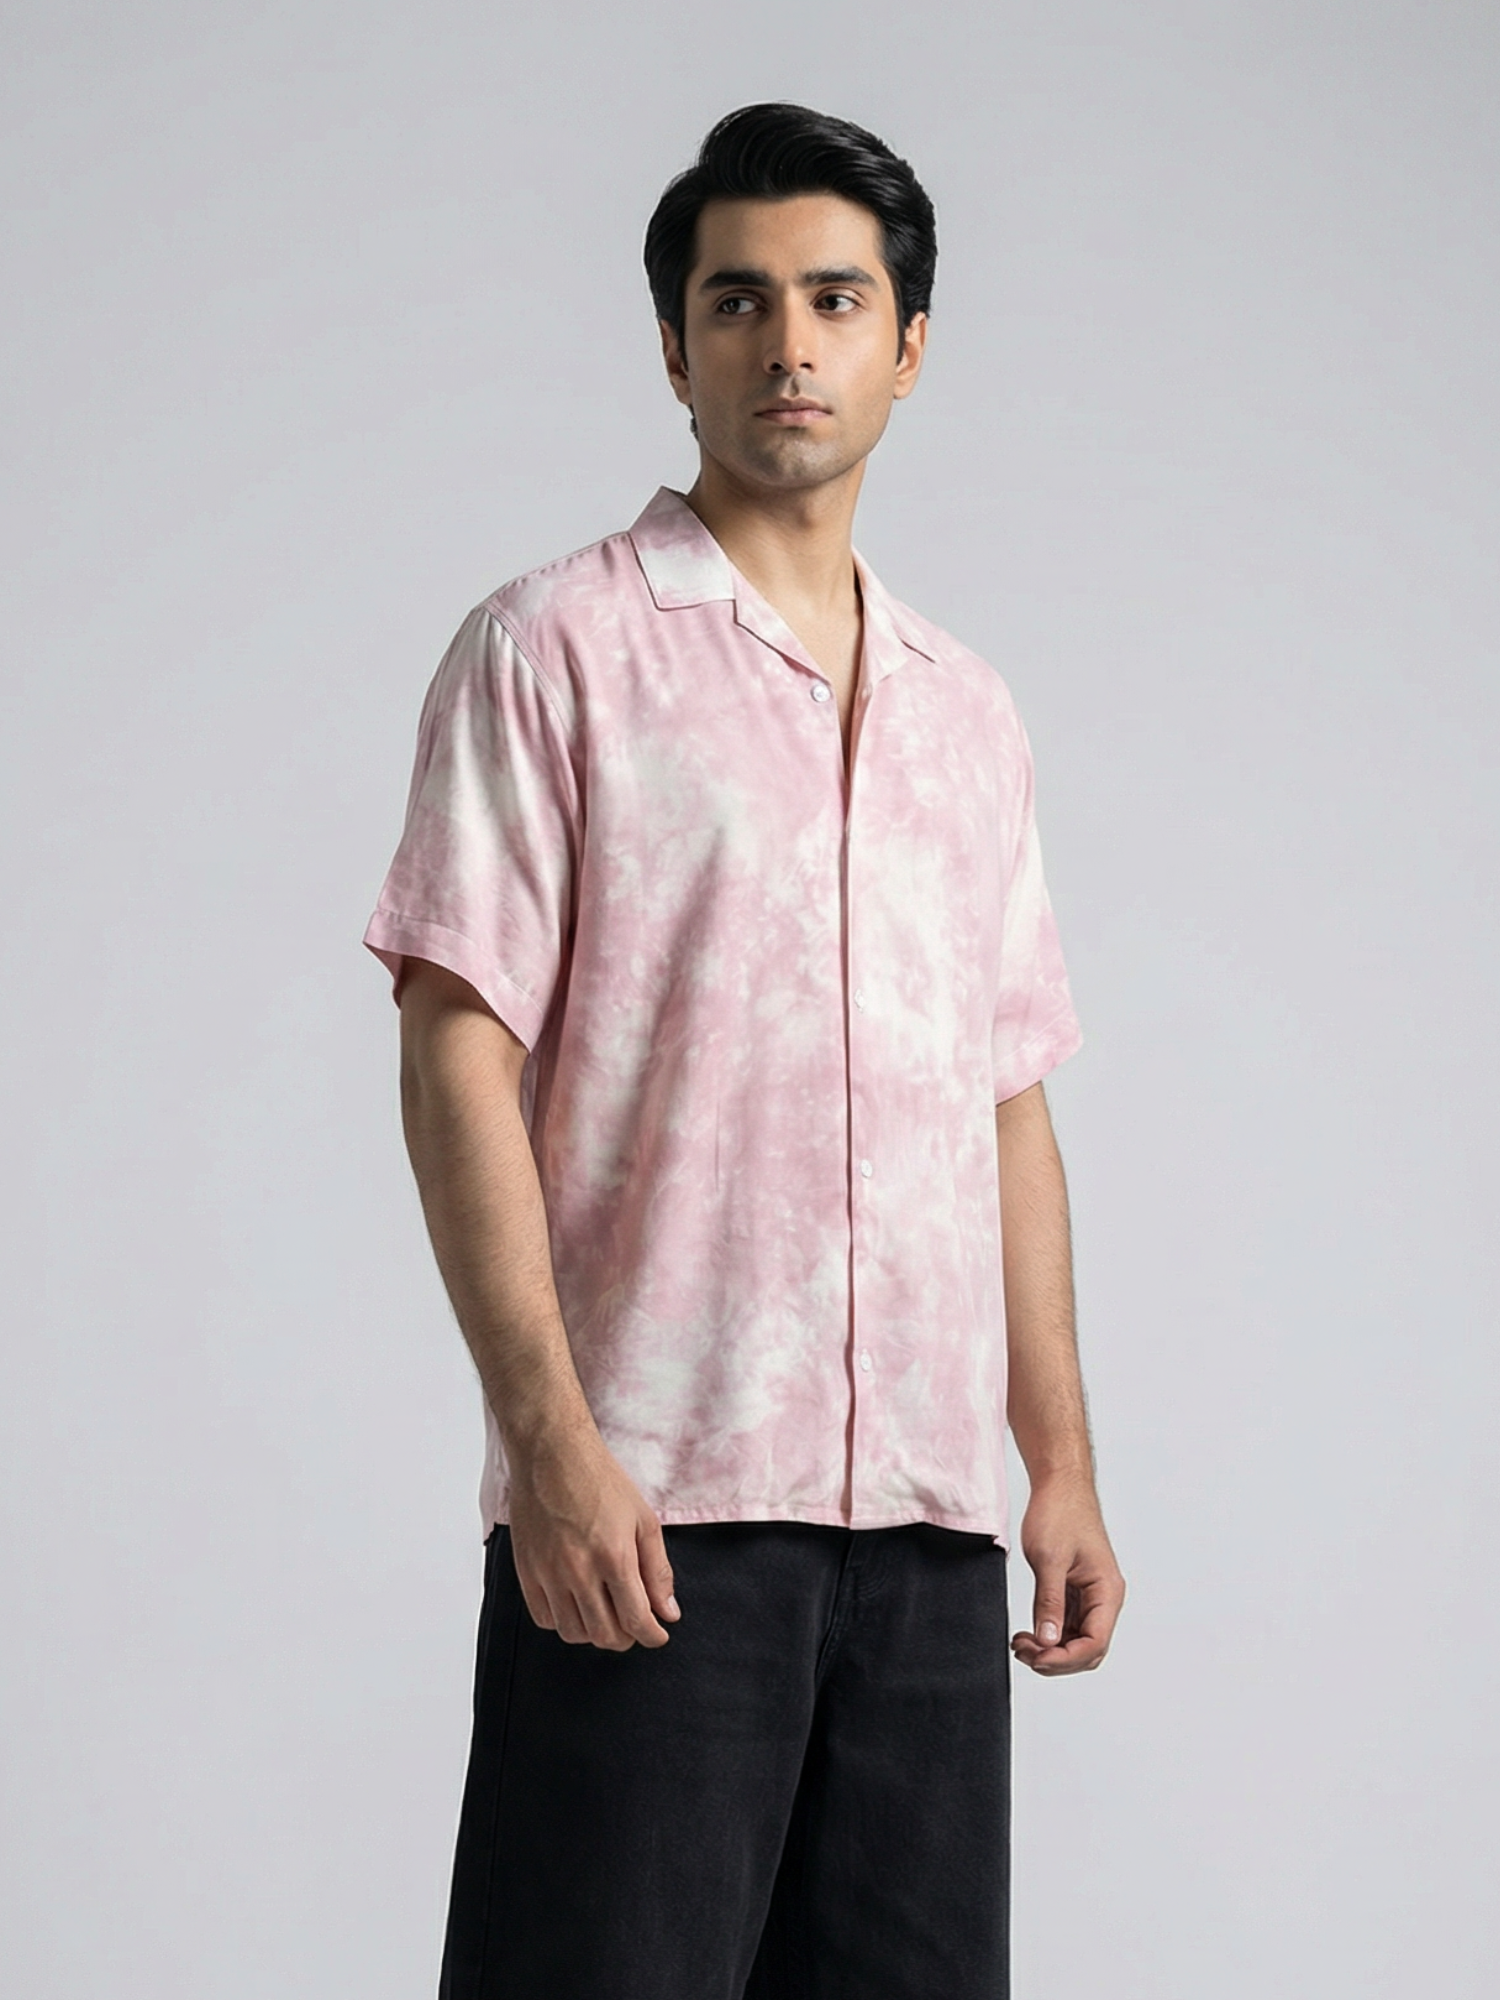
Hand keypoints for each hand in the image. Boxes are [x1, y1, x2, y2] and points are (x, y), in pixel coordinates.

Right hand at [505, 1419, 681, 1650]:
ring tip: (606, 1615)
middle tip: (634, 1625)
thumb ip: (658, 1570)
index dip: (652, 1636)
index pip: (636, 1620)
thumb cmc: (600, 1481)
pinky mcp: (527, 1571)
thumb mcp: (643, 1520)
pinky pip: (544, 1618)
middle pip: (605, 1635)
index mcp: (614, 1557)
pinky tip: (576, 1605)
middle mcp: (579, 1571)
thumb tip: (669, 1612)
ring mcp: (549, 1573)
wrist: (553, 1455)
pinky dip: (564, 1622)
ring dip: (595, 1634)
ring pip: (574, 1633)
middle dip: (627, 1638)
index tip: (658, 1635)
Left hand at [1011, 1473, 1124, 1675]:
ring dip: (1051, 1649)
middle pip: (1088, 1649)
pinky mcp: (1076, 1590)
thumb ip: (1049, 1602)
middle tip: (1022, 1652)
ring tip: (1020, 1644)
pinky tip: (1028, 1634)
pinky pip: (1067, 1624)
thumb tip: (1047, 1641)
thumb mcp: (1049, 1559)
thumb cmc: (1060, 1512)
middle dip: (1056, 1659)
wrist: (1059, 1484)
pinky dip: (1049, 1634)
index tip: (1035, 1657)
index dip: (1064, 1659)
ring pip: (1077, 1640)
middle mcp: (1104, 1598)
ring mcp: (1090, 1595)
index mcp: (1107, 1591)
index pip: (1094, 1644)